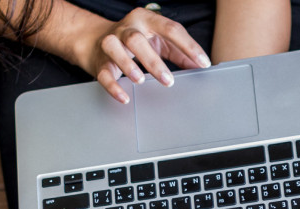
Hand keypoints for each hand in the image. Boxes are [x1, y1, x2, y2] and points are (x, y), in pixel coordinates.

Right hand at [66, 8, 210, 103]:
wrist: (95, 40)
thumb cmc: (135, 41)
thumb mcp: (159, 41)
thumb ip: (179, 52)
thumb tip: (201, 66)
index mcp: (146, 20)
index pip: (170, 28)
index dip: (189, 46)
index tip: (203, 63)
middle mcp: (127, 28)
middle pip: (137, 40)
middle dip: (153, 61)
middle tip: (168, 80)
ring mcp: (110, 43)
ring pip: (115, 49)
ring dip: (128, 65)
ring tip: (140, 80)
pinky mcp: (100, 61)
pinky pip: (104, 73)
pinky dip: (113, 86)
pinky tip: (124, 97)